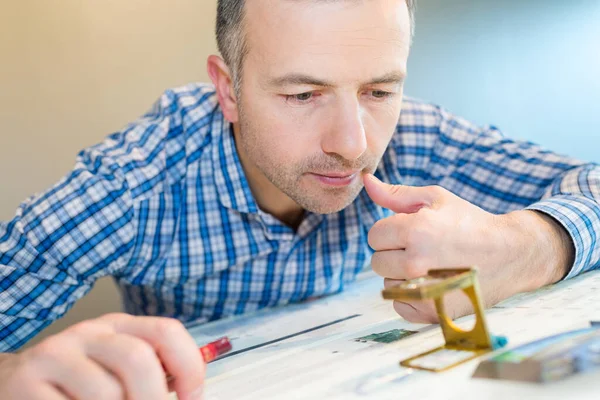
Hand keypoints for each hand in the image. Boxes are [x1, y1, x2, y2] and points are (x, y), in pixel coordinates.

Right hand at [0, 313, 204, 399]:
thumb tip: (186, 394)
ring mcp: (55, 354)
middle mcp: (89, 332)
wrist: (12, 383)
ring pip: (107, 393)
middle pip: (138, 359)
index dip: (189, 367)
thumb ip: (150, 372)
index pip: (167, 331)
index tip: (192, 398)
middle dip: (154, 399)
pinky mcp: (25, 382)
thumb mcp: (116, 368)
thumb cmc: (77, 383)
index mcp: (119, 325)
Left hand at [364, 174, 573, 322]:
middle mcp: (416, 263)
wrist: (510, 255)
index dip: (391, 232)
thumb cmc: (469, 222)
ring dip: (402, 276)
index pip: (374, 236)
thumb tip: (366, 181)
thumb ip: (395, 194)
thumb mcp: (435, 198)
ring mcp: (424, 291)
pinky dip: (411, 297)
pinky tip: (432, 284)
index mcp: (415, 231)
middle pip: (377, 261)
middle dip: (394, 253)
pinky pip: (400, 305)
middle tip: (423, 249)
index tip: (412, 232)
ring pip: (388, 283)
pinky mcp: (432, 313)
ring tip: (431, 266)